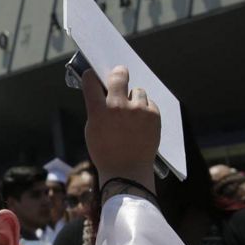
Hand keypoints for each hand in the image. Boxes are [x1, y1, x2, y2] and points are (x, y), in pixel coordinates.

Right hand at [81, 66, 159, 193]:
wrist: (128, 171)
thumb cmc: (106, 153)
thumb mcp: (92, 130)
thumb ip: (96, 110)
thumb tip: (102, 93)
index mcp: (99, 111)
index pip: (90, 81)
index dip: (91, 77)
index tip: (93, 77)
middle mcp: (118, 107)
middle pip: (119, 75)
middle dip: (119, 73)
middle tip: (120, 75)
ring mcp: (138, 110)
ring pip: (137, 91)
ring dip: (134, 99)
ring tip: (132, 115)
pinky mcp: (153, 115)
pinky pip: (148, 102)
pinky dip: (145, 109)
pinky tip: (141, 123)